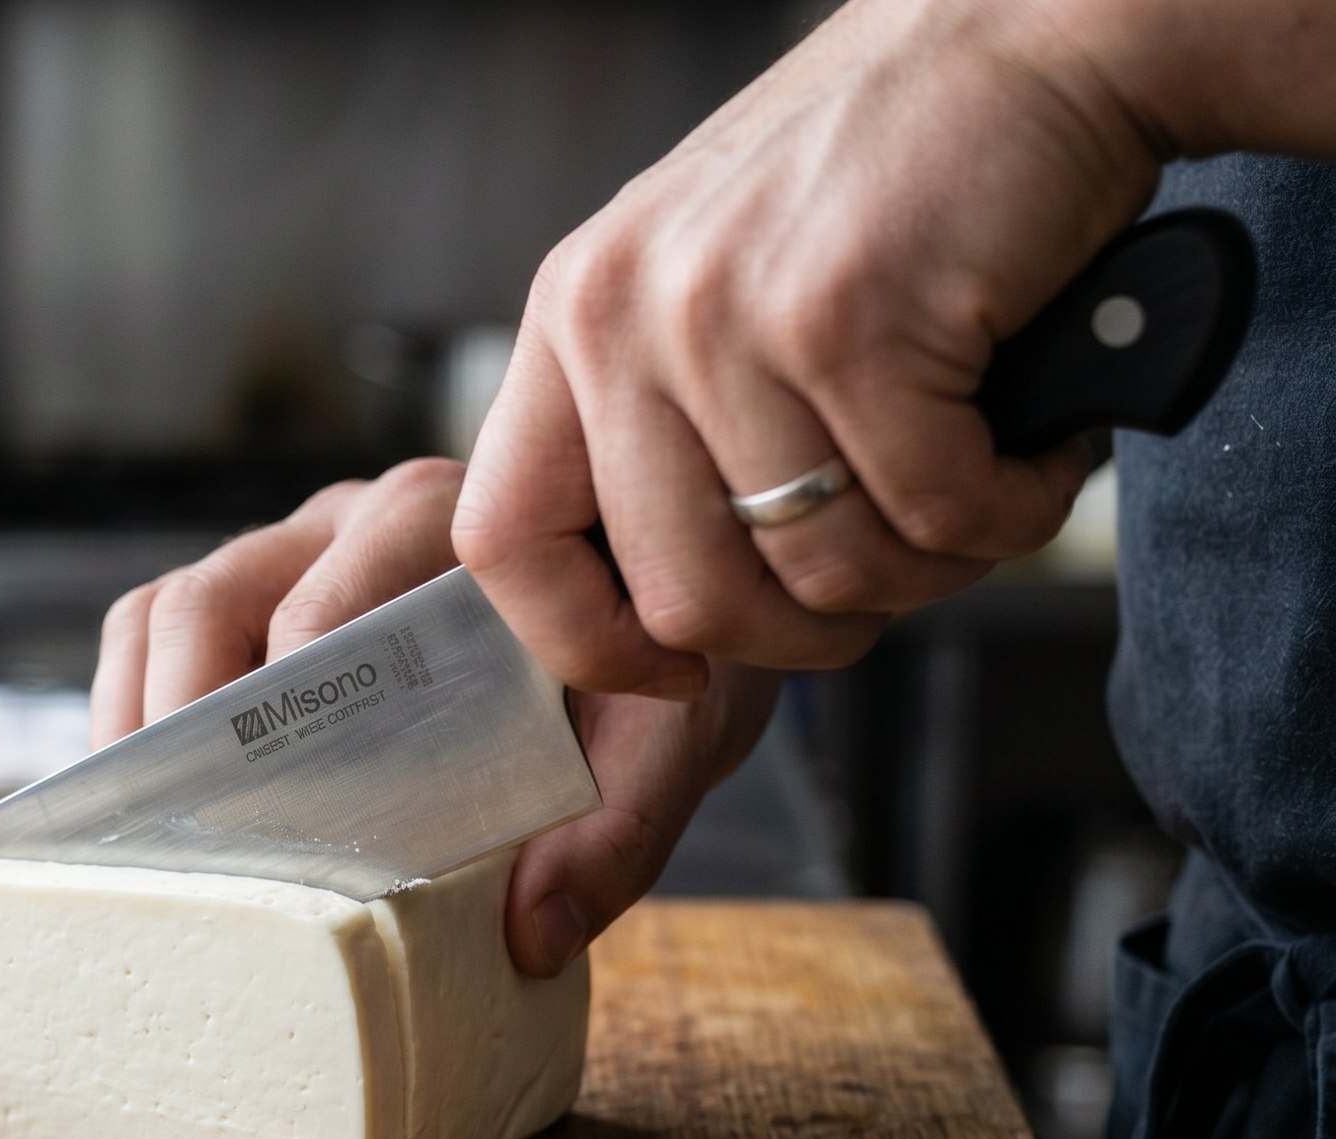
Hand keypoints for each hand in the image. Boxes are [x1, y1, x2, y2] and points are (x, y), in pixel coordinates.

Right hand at [89, 460, 780, 975]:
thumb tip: (530, 935)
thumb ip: (622, 827)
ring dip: (141, 722)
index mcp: (450, 535)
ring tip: (139, 835)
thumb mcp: (674, 739)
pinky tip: (145, 803)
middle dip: (185, 727)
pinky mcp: (260, 589)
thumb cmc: (658, 662)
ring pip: (167, 607)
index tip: (271, 814)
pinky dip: (131, 709)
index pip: (324, 607)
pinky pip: (153, 626)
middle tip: (189, 844)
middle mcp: (356, 520)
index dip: (277, 705)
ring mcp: (297, 548)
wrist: (673, 606)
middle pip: (215, 599)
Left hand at [452, 0, 1165, 697]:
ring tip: (978, 490)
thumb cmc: (891, 187)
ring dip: (930, 570)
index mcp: (573, 319)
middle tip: (897, 574)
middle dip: (811, 634)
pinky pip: (933, 517)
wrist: (1037, 36)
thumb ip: (668, 428)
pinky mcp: (847, 319)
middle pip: (683, 600)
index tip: (674, 675)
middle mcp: (621, 315)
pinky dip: (1009, 514)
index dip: (583, 646)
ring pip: (819, 575)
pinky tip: (1035, 451)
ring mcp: (725, 316)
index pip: (501, 542)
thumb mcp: (714, 291)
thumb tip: (670, 622)